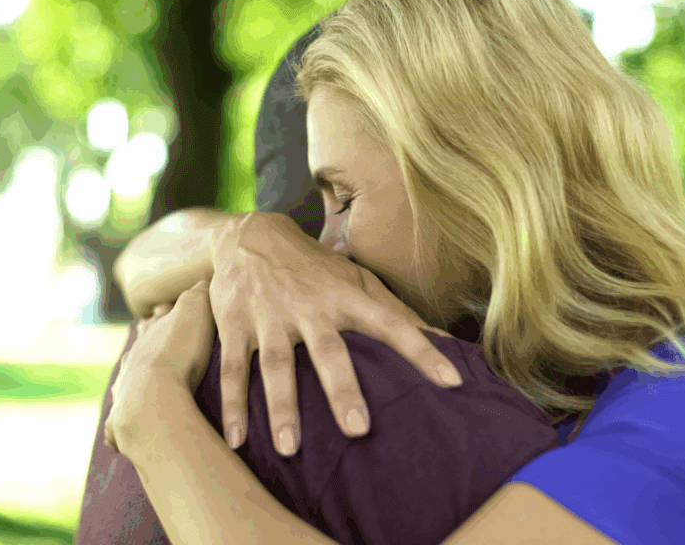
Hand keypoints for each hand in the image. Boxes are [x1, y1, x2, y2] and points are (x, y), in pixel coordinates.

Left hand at [103, 280, 214, 454]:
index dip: (163, 313)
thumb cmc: (179, 352)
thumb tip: (203, 277)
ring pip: (125, 381)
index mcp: (152, 333)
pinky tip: (121, 431)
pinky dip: (120, 425)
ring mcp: (124, 388)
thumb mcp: (196, 310)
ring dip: (132, 383)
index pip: (157, 318)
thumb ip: (199, 292)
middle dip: (145, 344)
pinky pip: (118, 423)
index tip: (164, 308)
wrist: (154, 396)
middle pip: (138, 347)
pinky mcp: (121, 419)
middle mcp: (133, 359)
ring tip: (137, 387)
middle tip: (151, 344)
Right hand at [208, 211, 460, 456]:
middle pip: (329, 350)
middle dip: (342, 389)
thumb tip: (448, 341)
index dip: (422, 351)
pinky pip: (233, 368)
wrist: (248, 235)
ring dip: (282, 407)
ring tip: (289, 449)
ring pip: (276, 364)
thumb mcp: (358, 279)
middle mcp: (310, 307)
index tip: (451, 381)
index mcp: (347, 296)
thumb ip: (398, 312)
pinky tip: (236, 440)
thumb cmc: (316, 268)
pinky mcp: (235, 325)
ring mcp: (270, 316)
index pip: (393, 324)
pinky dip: (232, 404)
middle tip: (359, 430)